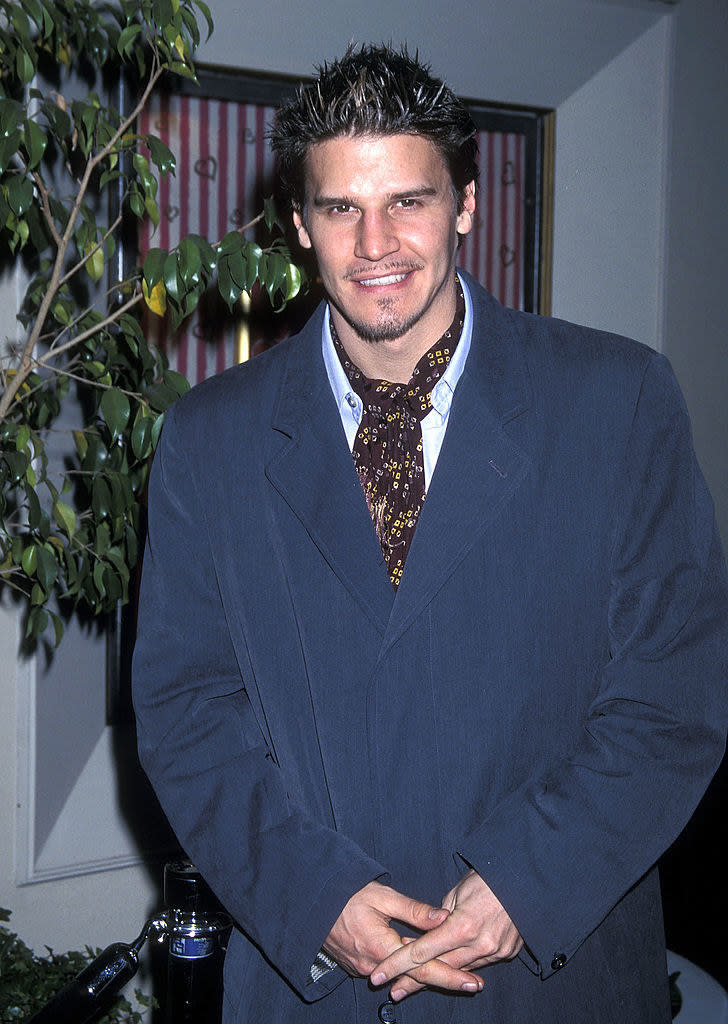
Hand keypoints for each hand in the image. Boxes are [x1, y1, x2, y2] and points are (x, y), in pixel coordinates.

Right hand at [323, 880, 483, 994]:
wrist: (312, 904)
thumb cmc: (347, 895)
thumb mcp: (382, 896)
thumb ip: (414, 910)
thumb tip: (444, 917)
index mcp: (381, 947)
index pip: (422, 967)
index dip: (449, 975)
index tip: (472, 981)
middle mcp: (373, 965)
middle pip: (417, 977)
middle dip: (447, 980)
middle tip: (474, 984)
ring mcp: (364, 969)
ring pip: (403, 976)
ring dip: (428, 976)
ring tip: (458, 977)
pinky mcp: (359, 967)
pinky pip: (389, 972)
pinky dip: (408, 971)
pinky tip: (426, 968)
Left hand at [370, 870, 522, 1000]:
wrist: (524, 881)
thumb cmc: (486, 880)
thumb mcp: (457, 892)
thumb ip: (439, 917)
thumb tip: (427, 932)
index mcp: (461, 926)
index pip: (422, 951)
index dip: (398, 964)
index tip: (380, 975)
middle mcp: (478, 944)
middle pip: (438, 968)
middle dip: (414, 980)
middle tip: (394, 991)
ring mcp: (494, 951)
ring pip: (459, 970)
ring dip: (438, 976)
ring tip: (414, 984)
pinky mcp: (506, 953)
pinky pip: (478, 963)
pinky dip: (463, 965)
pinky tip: (450, 968)